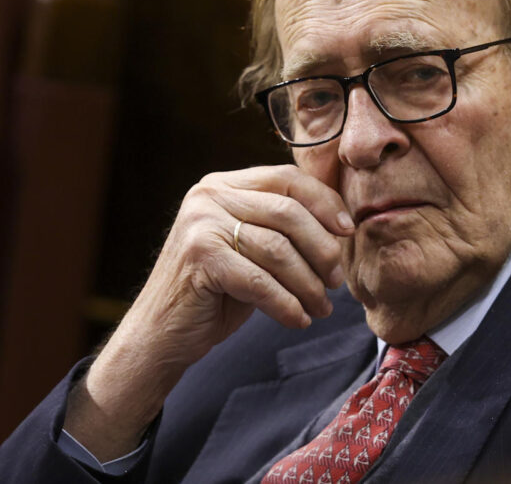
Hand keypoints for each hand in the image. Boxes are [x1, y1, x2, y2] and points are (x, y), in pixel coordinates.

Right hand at [64, 165, 354, 459]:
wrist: (161, 332)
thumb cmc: (216, 291)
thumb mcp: (252, 248)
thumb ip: (284, 228)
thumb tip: (344, 226)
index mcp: (225, 183)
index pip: (288, 178)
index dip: (325, 203)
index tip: (349, 231)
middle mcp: (209, 195)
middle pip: (288, 212)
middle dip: (322, 249)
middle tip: (336, 280)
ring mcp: (200, 223)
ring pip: (278, 250)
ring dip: (308, 284)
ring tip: (321, 307)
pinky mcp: (198, 257)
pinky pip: (259, 281)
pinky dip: (286, 304)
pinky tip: (299, 319)